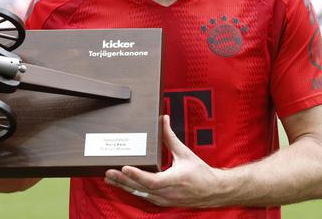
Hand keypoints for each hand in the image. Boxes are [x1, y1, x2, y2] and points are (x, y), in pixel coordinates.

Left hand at [104, 115, 225, 207]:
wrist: (213, 191)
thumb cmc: (200, 172)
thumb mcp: (185, 153)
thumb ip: (170, 137)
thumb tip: (163, 119)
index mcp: (175, 179)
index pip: (153, 180)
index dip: (137, 175)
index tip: (125, 167)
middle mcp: (168, 193)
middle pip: (141, 188)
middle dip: (123, 180)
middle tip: (108, 172)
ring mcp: (164, 200)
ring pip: (140, 193)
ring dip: (124, 186)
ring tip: (109, 178)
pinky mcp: (162, 202)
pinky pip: (144, 196)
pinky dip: (132, 190)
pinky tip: (122, 184)